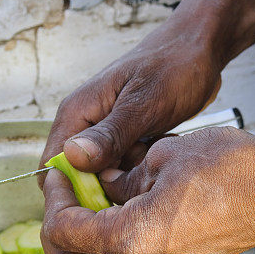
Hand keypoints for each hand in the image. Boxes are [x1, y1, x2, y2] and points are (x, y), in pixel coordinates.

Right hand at [39, 17, 222, 184]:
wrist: (201, 49)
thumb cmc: (174, 67)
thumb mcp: (144, 104)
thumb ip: (109, 134)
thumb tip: (72, 158)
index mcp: (78, 113)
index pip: (53, 167)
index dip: (71, 193)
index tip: (105, 204)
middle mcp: (86, 125)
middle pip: (78, 177)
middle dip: (105, 190)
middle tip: (139, 186)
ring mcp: (106, 133)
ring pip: (104, 175)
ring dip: (126, 181)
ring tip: (154, 168)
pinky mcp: (126, 138)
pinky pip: (124, 167)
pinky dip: (140, 171)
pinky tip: (161, 162)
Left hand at [41, 127, 254, 253]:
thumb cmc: (234, 169)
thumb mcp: (166, 154)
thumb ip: (124, 175)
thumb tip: (104, 183)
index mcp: (136, 236)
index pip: (66, 232)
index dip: (54, 199)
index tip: (61, 176)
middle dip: (54, 236)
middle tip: (61, 202)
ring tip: (80, 231)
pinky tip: (113, 242)